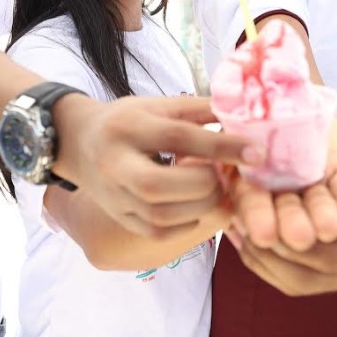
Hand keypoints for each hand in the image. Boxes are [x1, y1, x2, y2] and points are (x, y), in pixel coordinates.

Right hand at [60, 95, 262, 237]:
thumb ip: (200, 110)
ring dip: (200, 205)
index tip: (257, 152)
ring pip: (160, 214)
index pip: (178, 137)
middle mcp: (115, 163)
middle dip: (205, 183)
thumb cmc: (128, 120)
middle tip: (225, 175)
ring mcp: (113, 195)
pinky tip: (197, 207)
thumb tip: (244, 114)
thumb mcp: (159, 105)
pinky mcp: (119, 217)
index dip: (220, 146)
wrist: (80, 143)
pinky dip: (187, 223)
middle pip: (161, 184)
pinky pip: (157, 232)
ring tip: (215, 189)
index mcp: (129, 126)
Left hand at [226, 154, 336, 295]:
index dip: (294, 239)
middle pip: (309, 276)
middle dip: (269, 251)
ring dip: (264, 258)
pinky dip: (274, 258)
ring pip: (301, 282)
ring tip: (234, 226)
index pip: (332, 257)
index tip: (262, 217)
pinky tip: (251, 233)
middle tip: (236, 221)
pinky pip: (304, 275)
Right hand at [232, 118, 336, 252]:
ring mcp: (311, 184)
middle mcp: (278, 187)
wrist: (290, 90)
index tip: (263, 234)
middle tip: (302, 237)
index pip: (251, 200)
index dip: (257, 216)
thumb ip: (234, 143)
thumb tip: (224, 158)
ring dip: (325, 215)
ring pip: (317, 203)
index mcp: (246, 176)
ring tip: (332, 227)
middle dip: (293, 222)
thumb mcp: (242, 121)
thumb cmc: (259, 106)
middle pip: (285, 209)